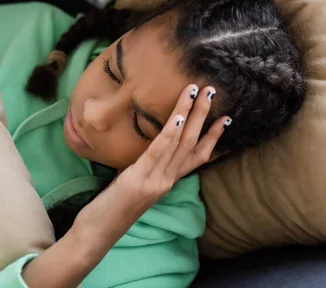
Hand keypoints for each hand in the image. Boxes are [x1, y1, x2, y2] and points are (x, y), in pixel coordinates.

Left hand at [114, 83, 230, 212]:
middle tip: (212, 91)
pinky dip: (170, 132)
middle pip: (191, 143)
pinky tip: (178, 116)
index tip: (226, 118)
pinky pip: (159, 151)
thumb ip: (149, 167)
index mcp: (168, 180)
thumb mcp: (137, 182)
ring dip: (191, 114)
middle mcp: (167, 179)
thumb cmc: (114, 206)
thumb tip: (151, 146)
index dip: (214, 137)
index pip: (197, 157)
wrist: (99, 233)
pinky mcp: (140, 178)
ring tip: (197, 92)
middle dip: (203, 115)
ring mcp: (156, 180)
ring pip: (179, 142)